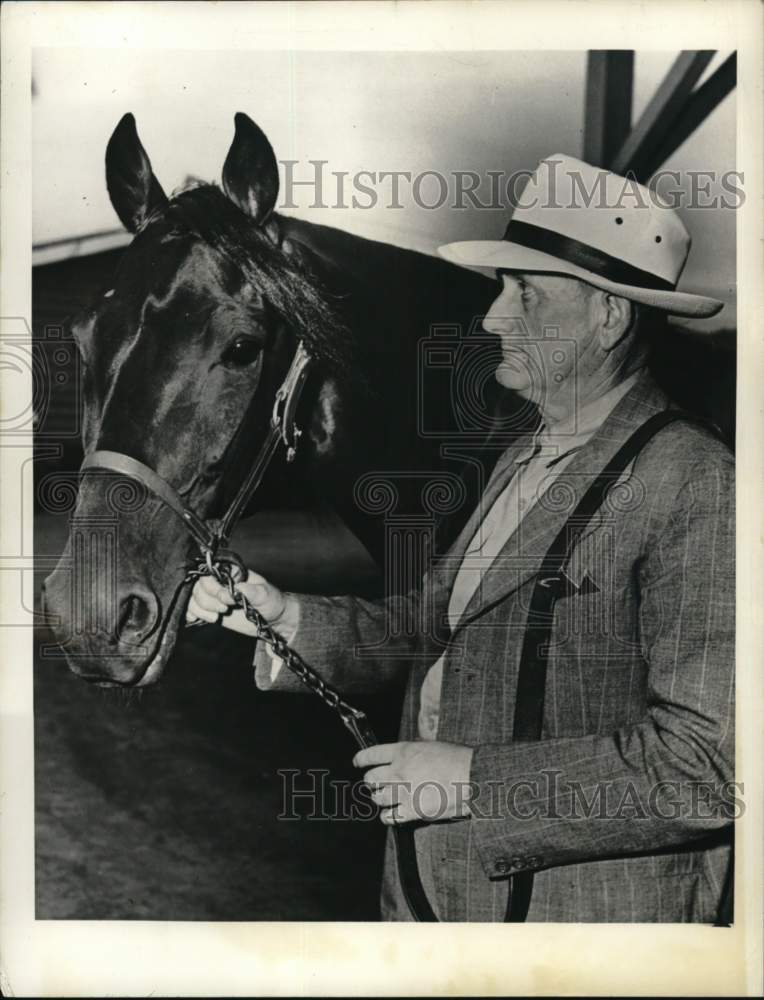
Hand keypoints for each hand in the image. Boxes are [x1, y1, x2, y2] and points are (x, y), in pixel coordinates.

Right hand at [185, 569, 288, 636]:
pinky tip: (197, 620)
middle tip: (224, 610)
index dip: (213, 588)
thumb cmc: (271, 601)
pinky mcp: (211, 609)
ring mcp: (214, 596)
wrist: (273, 620)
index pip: (209, 574)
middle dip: (207, 601)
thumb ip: (250, 591)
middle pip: (197, 586)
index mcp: (231, 572)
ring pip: (192, 597)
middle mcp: (220, 582)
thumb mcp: (265, 594)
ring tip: (216, 617)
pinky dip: (191, 614)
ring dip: (200, 610)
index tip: (226, 600)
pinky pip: (192, 608)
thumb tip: (233, 590)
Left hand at [354, 741, 474, 824]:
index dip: (361, 759)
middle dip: (372, 782)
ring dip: (380, 799)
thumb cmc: (457, 760)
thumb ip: (412, 751)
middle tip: (376, 784)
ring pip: (377, 799)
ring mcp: (404, 792)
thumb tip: (401, 756)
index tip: (357, 763)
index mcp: (403, 751)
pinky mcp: (412, 811)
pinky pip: (389, 817)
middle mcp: (399, 770)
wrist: (473, 777)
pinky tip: (392, 814)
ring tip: (386, 799)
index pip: (372, 754)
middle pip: (370, 779)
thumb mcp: (431, 746)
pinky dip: (388, 816)